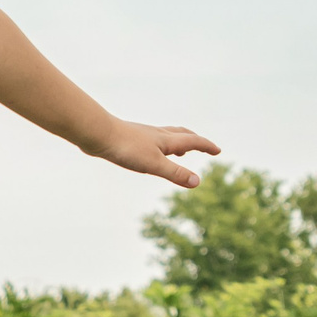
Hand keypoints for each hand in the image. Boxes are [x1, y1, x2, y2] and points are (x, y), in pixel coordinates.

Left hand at [91, 120, 221, 188]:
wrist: (97, 133)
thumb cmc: (126, 148)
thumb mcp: (154, 164)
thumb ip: (175, 173)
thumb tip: (198, 182)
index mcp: (166, 140)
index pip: (193, 141)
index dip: (206, 146)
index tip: (218, 150)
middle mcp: (157, 134)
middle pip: (182, 134)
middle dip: (195, 141)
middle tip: (204, 146)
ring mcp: (142, 135)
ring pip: (166, 136)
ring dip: (178, 142)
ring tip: (181, 151)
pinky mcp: (129, 138)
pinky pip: (151, 140)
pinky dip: (161, 145)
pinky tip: (151, 152)